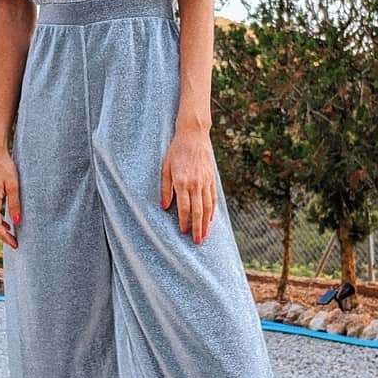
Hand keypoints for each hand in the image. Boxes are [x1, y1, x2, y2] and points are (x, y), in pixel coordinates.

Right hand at [0, 144, 20, 249]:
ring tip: (13, 237)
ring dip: (0, 231)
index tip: (15, 244)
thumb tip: (17, 222)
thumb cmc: (5, 167)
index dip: (5, 237)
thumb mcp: (14, 185)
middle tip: (16, 244)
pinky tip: (8, 224)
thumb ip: (15, 203)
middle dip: (3, 237)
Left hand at [161, 126, 216, 243]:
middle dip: (197, 228)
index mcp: (182, 182)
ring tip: (205, 235)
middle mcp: (195, 184)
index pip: (184, 208)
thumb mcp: (166, 168)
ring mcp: (205, 181)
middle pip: (198, 211)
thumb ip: (165, 189)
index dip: (184, 221)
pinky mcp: (211, 178)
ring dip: (206, 223)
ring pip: (207, 207)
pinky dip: (212, 210)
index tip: (182, 231)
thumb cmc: (176, 151)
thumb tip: (165, 207)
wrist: (193, 135)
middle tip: (197, 241)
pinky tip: (210, 219)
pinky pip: (213, 198)